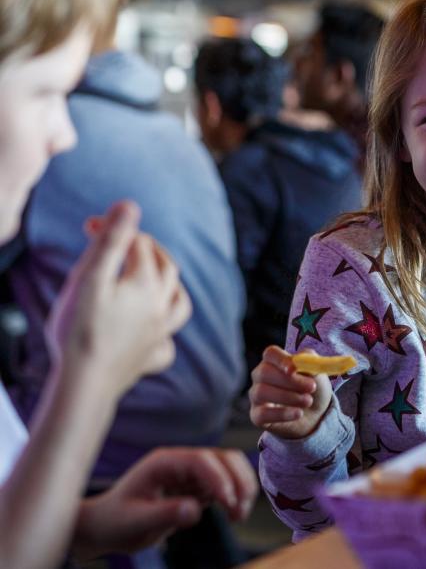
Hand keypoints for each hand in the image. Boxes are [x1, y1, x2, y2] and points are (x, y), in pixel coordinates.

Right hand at [46, 201, 191, 398]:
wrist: (84, 386)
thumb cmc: (81, 330)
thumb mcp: (90, 278)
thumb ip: (112, 241)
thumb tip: (131, 205)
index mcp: (146, 283)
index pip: (139, 243)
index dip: (116, 229)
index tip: (89, 225)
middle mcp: (162, 306)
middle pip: (167, 267)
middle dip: (149, 249)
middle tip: (128, 241)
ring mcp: (160, 334)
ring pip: (179, 303)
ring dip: (171, 286)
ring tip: (159, 280)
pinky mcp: (151, 359)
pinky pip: (168, 344)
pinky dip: (165, 334)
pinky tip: (157, 334)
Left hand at [72, 448, 257, 558]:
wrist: (107, 526)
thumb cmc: (115, 522)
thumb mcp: (135, 521)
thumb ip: (165, 514)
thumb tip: (196, 510)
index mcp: (165, 462)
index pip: (201, 460)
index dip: (219, 478)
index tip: (228, 503)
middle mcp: (182, 461)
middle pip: (223, 458)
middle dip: (237, 481)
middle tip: (239, 511)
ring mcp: (191, 473)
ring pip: (230, 468)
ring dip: (241, 488)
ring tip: (238, 515)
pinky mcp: (198, 486)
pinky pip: (226, 484)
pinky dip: (236, 496)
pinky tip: (234, 515)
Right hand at [249, 346, 332, 438]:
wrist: (315, 414)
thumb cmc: (312, 388)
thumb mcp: (316, 372)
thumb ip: (310, 363)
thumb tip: (301, 364)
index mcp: (274, 360)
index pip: (270, 353)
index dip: (281, 360)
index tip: (294, 369)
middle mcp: (260, 376)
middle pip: (264, 372)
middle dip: (289, 381)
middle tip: (311, 387)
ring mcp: (256, 396)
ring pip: (262, 392)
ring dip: (289, 397)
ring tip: (308, 401)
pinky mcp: (256, 416)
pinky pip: (262, 414)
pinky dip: (283, 413)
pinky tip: (298, 413)